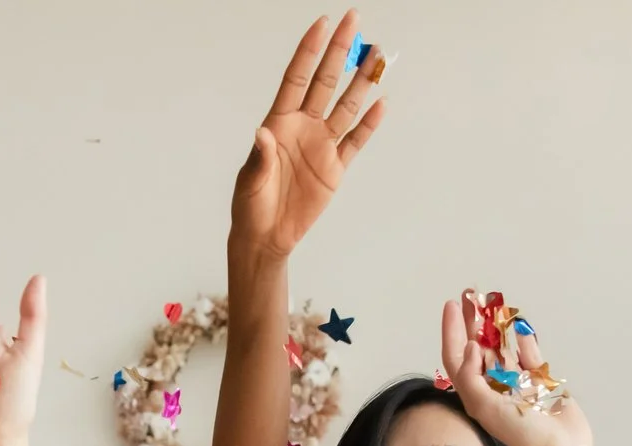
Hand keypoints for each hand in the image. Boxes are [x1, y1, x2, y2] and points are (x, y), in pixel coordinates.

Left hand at [234, 10, 386, 258]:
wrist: (266, 237)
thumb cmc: (250, 206)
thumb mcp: (250, 181)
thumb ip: (260, 156)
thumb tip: (262, 134)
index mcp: (279, 123)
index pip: (297, 78)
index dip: (310, 51)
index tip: (323, 23)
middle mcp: (303, 127)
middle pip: (326, 82)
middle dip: (340, 51)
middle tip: (354, 20)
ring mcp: (321, 146)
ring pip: (345, 106)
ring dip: (361, 82)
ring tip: (377, 56)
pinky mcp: (335, 168)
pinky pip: (355, 141)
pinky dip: (369, 125)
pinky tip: (381, 104)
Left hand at [440, 290, 594, 445]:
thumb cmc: (520, 434)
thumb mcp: (484, 406)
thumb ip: (471, 377)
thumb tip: (471, 347)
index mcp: (475, 394)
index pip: (457, 357)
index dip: (451, 331)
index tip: (451, 305)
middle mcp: (494, 388)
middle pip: (478, 348)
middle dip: (472, 322)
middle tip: (471, 295)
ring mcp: (517, 385)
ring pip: (504, 349)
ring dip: (497, 327)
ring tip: (493, 303)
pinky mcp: (540, 385)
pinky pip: (530, 357)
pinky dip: (525, 342)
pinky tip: (520, 327)